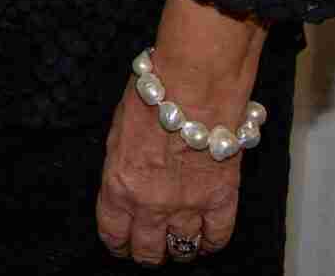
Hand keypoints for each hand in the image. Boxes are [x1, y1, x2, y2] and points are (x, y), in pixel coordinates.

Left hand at [94, 77, 243, 261]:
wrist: (194, 81)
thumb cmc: (155, 93)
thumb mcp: (118, 130)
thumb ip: (121, 166)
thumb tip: (125, 183)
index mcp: (119, 185)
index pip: (114, 233)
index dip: (119, 243)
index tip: (122, 243)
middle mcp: (151, 203)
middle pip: (148, 250)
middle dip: (147, 252)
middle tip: (151, 248)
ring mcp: (187, 204)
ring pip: (182, 248)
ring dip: (179, 249)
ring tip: (179, 244)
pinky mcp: (220, 198)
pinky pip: (217, 235)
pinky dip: (212, 241)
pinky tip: (207, 238)